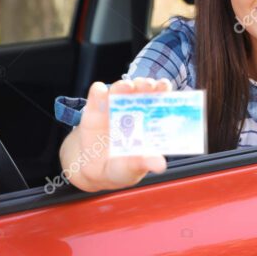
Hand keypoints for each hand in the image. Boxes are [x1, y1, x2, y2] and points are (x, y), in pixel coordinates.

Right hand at [60, 77, 171, 191]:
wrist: (92, 170)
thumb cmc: (120, 167)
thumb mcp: (131, 168)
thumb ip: (143, 163)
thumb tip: (160, 165)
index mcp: (149, 121)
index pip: (159, 99)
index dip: (163, 90)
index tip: (164, 86)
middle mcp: (133, 109)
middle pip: (142, 89)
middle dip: (145, 84)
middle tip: (148, 85)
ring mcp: (113, 107)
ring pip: (120, 89)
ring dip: (124, 86)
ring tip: (127, 86)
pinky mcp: (94, 109)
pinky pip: (97, 95)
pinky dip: (99, 91)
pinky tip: (101, 91)